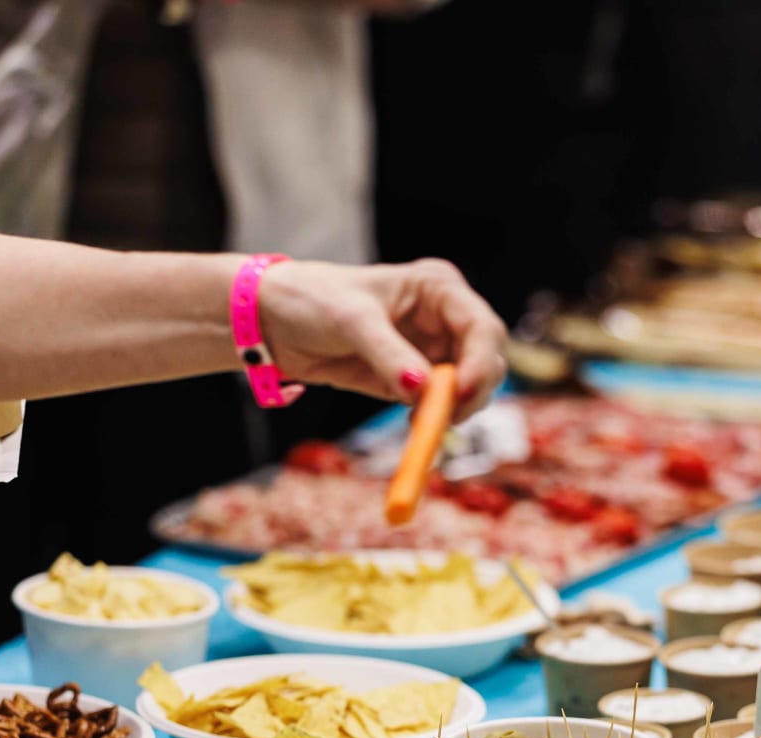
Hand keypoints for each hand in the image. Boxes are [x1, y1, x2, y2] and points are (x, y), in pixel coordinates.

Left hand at [257, 258, 507, 421]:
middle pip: (487, 361)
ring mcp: (432, 351)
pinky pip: (438, 407)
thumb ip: (389, 355)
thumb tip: (422, 390)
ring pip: (469, 389)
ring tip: (418, 422)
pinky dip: (434, 420)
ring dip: (453, 410)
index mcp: (437, 289)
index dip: (481, 362)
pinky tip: (412, 424)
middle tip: (442, 418)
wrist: (273, 323)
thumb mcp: (352, 322)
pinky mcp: (414, 380)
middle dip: (472, 392)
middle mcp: (443, 319)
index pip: (482, 327)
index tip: (462, 394)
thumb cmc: (312, 301)